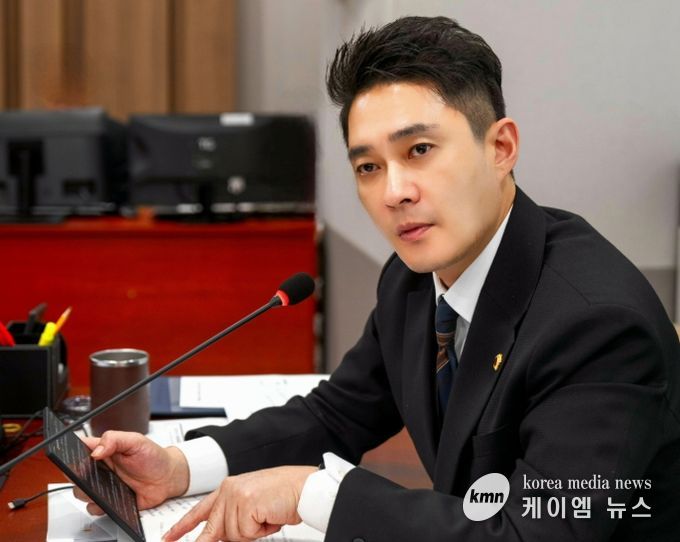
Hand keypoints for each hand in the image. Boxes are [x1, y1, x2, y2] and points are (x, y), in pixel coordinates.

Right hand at [74, 431, 189, 514]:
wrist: (167, 477)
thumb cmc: (153, 457)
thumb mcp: (136, 441)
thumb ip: (115, 439)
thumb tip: (95, 451)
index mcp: (104, 450)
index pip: (80, 449)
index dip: (72, 453)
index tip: (74, 456)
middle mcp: (101, 468)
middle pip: (75, 473)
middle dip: (77, 476)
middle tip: (88, 475)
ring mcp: (104, 485)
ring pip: (81, 492)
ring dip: (86, 492)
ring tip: (101, 488)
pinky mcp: (110, 500)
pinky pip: (94, 507)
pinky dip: (97, 507)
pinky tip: (108, 501)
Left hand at [162, 465, 316, 541]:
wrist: (305, 486)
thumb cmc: (284, 495)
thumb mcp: (253, 505)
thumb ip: (234, 517)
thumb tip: (220, 537)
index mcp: (229, 487)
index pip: (200, 510)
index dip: (182, 526)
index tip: (168, 538)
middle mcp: (228, 490)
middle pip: (212, 529)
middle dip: (209, 541)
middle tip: (201, 536)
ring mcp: (236, 496)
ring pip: (232, 536)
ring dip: (253, 534)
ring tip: (267, 518)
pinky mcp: (245, 504)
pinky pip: (246, 534)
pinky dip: (261, 532)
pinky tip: (270, 517)